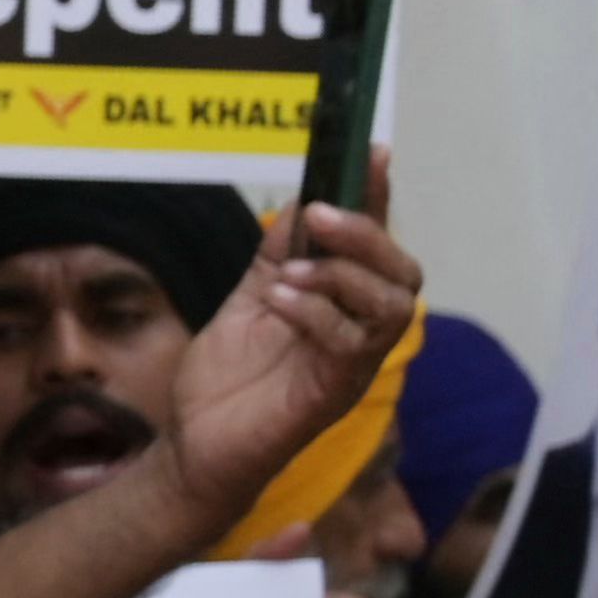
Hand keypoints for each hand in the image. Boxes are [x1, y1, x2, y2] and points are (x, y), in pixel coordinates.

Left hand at [160, 204, 420, 532]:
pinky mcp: (335, 392)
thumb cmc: (226, 380)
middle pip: (403, 272)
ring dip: (341, 274)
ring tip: (289, 271)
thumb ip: (275, 255)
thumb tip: (300, 202)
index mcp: (342, 304)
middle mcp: (359, 331)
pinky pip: (351, 343)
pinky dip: (317, 312)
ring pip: (393, 306)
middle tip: (319, 215)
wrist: (195, 446)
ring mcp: (353, 363)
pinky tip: (280, 299)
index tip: (373, 151)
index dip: (378, 198)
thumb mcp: (247, 300)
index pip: (374, 244)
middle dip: (366, 234)